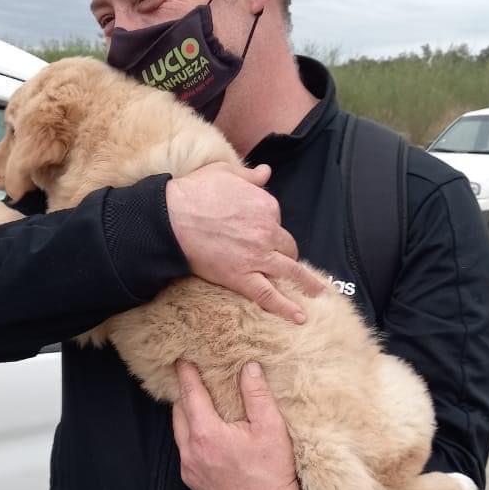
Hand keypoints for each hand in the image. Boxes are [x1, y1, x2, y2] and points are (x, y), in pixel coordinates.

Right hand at [165, 163, 324, 322]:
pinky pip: (269, 295)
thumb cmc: (193, 192)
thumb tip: (266, 172)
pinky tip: (299, 316)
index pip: (276, 219)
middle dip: (283, 252)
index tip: (258, 230)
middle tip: (279, 259)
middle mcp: (267, 231)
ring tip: (318, 293)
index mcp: (265, 205)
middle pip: (286, 246)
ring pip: (289, 271)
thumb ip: (249, 176)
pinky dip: (286, 307)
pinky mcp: (241, 278)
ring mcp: (256, 257)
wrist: (170, 218)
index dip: (268, 226)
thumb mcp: (224, 172)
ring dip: (307, 283)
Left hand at [173, 360, 307, 489]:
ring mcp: (190, 469)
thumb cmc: (274, 473)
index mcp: (207, 434)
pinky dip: (190, 434)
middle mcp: (191, 452)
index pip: (190, 394)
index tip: (181, 358)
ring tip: (199, 399)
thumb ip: (257, 394)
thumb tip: (249, 367)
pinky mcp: (193, 482)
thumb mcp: (271, 428)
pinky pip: (184, 450)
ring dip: (186, 413)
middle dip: (185, 392)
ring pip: (179, 431)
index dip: (186, 374)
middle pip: (179, 411)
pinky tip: (205, 429)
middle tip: (192, 375)